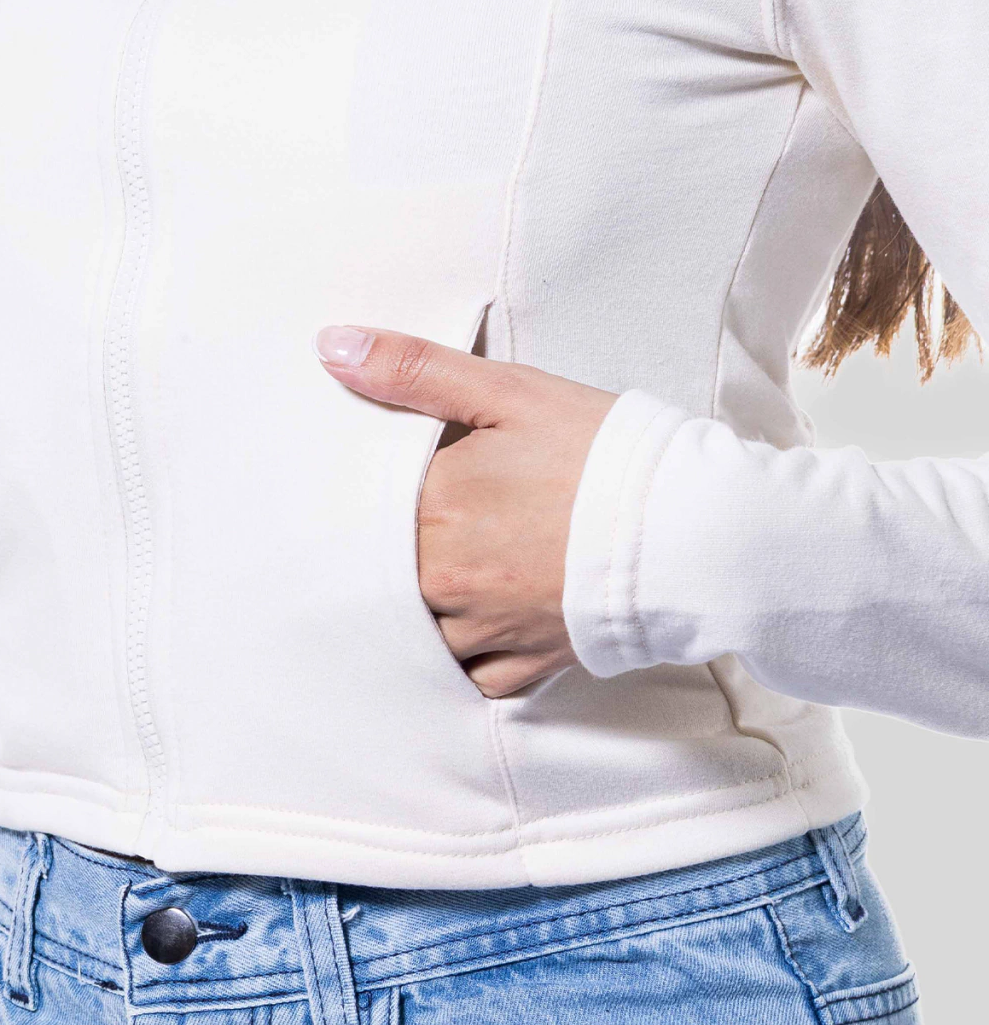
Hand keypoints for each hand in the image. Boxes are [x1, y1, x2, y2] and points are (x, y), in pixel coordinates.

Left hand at [314, 325, 618, 696]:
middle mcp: (447, 579)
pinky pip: (467, 678)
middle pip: (379, 572)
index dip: (369, 489)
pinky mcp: (524, 665)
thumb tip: (331, 346)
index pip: (361, 504)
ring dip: (418, 607)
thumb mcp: (510, 392)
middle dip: (388, 549)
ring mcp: (484, 630)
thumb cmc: (603, 452)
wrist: (694, 527)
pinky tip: (476, 626)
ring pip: (415, 632)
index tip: (386, 479)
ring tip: (446, 570)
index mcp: (435, 507)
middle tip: (422, 521)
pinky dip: (462, 658)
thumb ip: (415, 370)